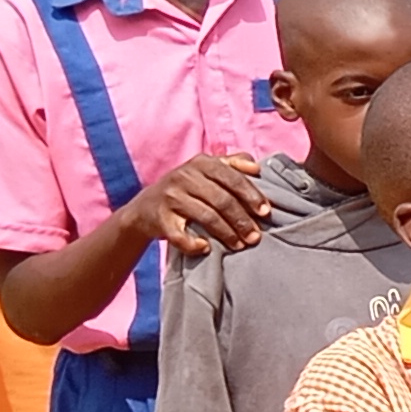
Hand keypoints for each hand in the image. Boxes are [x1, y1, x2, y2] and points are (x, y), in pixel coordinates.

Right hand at [134, 154, 268, 259]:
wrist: (145, 207)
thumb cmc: (187, 189)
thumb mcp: (206, 171)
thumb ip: (232, 164)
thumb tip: (256, 167)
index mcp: (201, 163)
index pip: (232, 178)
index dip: (251, 195)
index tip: (265, 212)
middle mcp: (184, 176)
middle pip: (222, 200)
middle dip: (242, 220)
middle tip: (255, 236)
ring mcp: (171, 197)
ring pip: (206, 217)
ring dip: (227, 234)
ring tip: (240, 245)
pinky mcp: (160, 217)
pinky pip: (180, 235)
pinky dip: (193, 244)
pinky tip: (206, 248)